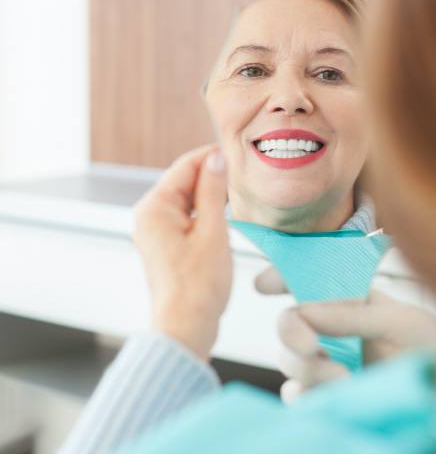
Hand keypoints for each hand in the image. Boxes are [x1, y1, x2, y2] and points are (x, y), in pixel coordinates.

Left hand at [134, 145, 231, 359]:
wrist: (185, 327)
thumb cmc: (198, 286)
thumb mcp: (212, 231)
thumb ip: (212, 191)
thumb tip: (215, 159)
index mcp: (154, 208)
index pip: (184, 167)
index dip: (210, 156)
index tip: (235, 152)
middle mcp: (149, 216)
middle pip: (183, 182)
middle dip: (211, 176)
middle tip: (242, 174)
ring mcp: (156, 231)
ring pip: (186, 200)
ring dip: (210, 195)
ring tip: (237, 194)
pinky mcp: (166, 244)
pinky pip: (186, 217)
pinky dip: (204, 212)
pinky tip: (224, 214)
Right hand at [256, 267, 435, 401]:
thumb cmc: (429, 347)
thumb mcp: (400, 321)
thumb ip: (353, 314)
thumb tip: (305, 309)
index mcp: (346, 300)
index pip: (306, 280)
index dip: (281, 276)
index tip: (264, 284)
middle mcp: (330, 329)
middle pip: (288, 323)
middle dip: (291, 331)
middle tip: (312, 347)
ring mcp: (326, 363)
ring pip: (289, 360)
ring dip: (307, 368)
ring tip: (344, 380)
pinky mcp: (326, 396)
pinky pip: (296, 395)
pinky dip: (303, 396)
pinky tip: (326, 398)